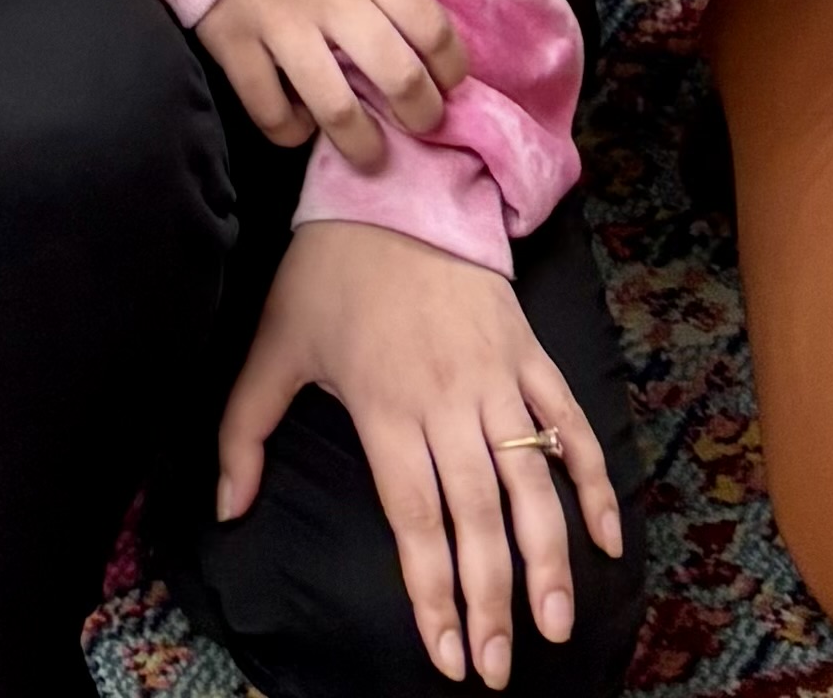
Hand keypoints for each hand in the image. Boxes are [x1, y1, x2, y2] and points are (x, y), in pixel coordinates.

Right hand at [193, 0, 469, 160]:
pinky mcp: (234, 42)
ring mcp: (281, 23)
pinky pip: (270, 110)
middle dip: (421, 115)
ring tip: (370, 155)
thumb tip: (407, 32)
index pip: (431, 26)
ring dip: (363, 144)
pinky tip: (299, 125)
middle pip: (398, 77)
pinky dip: (290, 130)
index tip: (451, 83)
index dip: (452, 68)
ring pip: (338, 109)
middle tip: (422, 126)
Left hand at [216, 218, 619, 689]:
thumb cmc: (329, 271)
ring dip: (548, 556)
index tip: (446, 655)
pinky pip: (570, 425)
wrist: (394, 183)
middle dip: (491, 600)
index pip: (416, 517)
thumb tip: (226, 510)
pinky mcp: (528, 353)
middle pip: (477, 516)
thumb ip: (245, 431)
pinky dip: (594, 480)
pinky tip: (606, 539)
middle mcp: (446, 399)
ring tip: (557, 624)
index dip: (432, 590)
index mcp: (385, 404)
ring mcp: (495, 376)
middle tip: (502, 668)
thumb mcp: (274, 343)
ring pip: (531, 480)